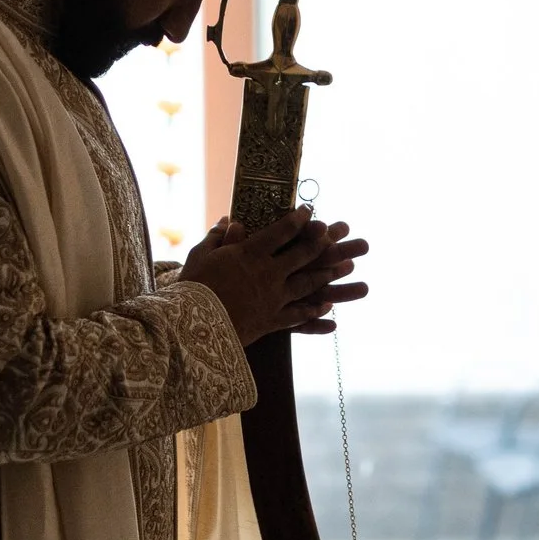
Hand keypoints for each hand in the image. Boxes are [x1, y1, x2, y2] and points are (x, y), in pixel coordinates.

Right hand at [181, 206, 369, 344]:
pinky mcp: (271, 322)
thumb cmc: (192, 287)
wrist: (191, 327)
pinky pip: (298, 316)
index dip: (298, 220)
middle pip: (302, 255)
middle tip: (337, 235)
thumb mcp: (200, 256)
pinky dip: (314, 311)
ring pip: (307, 284)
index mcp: (250, 253)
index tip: (310, 212)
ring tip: (347, 268)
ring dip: (329, 275)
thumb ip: (218, 238)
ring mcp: (273, 299)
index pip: (281, 231)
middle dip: (322, 243)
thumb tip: (228, 221)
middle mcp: (268, 273)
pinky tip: (328, 308)